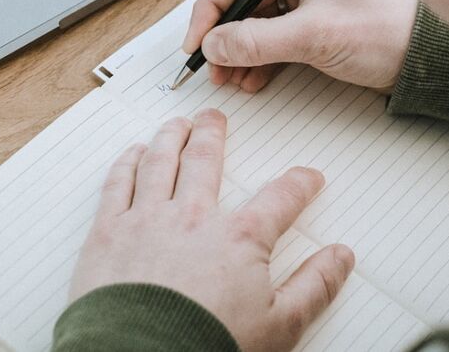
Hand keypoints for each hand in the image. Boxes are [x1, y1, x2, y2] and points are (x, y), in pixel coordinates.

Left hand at [70, 109, 355, 351]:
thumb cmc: (206, 346)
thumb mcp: (280, 326)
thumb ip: (314, 286)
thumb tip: (340, 258)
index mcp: (239, 239)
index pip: (279, 199)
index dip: (298, 184)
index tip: (307, 177)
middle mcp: (192, 217)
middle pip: (205, 161)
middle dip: (213, 135)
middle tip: (214, 119)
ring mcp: (146, 220)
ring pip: (160, 161)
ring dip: (170, 137)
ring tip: (175, 124)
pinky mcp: (108, 233)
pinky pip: (117, 184)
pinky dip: (126, 163)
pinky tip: (132, 154)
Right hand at [184, 0, 418, 92]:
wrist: (430, 59)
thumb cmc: (390, 29)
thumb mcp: (314, 36)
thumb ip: (257, 41)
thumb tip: (215, 45)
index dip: (213, 10)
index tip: (197, 41)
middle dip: (227, 36)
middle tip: (212, 65)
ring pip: (260, 20)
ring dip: (242, 51)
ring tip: (231, 77)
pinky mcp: (320, 18)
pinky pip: (278, 34)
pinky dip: (262, 57)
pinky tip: (253, 78)